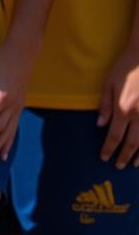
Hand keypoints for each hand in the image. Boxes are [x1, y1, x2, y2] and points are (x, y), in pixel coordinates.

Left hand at [98, 46, 138, 167]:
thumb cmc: (124, 69)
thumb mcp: (108, 83)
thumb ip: (104, 105)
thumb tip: (100, 124)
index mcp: (123, 109)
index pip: (114, 136)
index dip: (109, 149)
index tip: (104, 157)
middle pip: (132, 144)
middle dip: (124, 156)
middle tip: (118, 166)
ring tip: (135, 165)